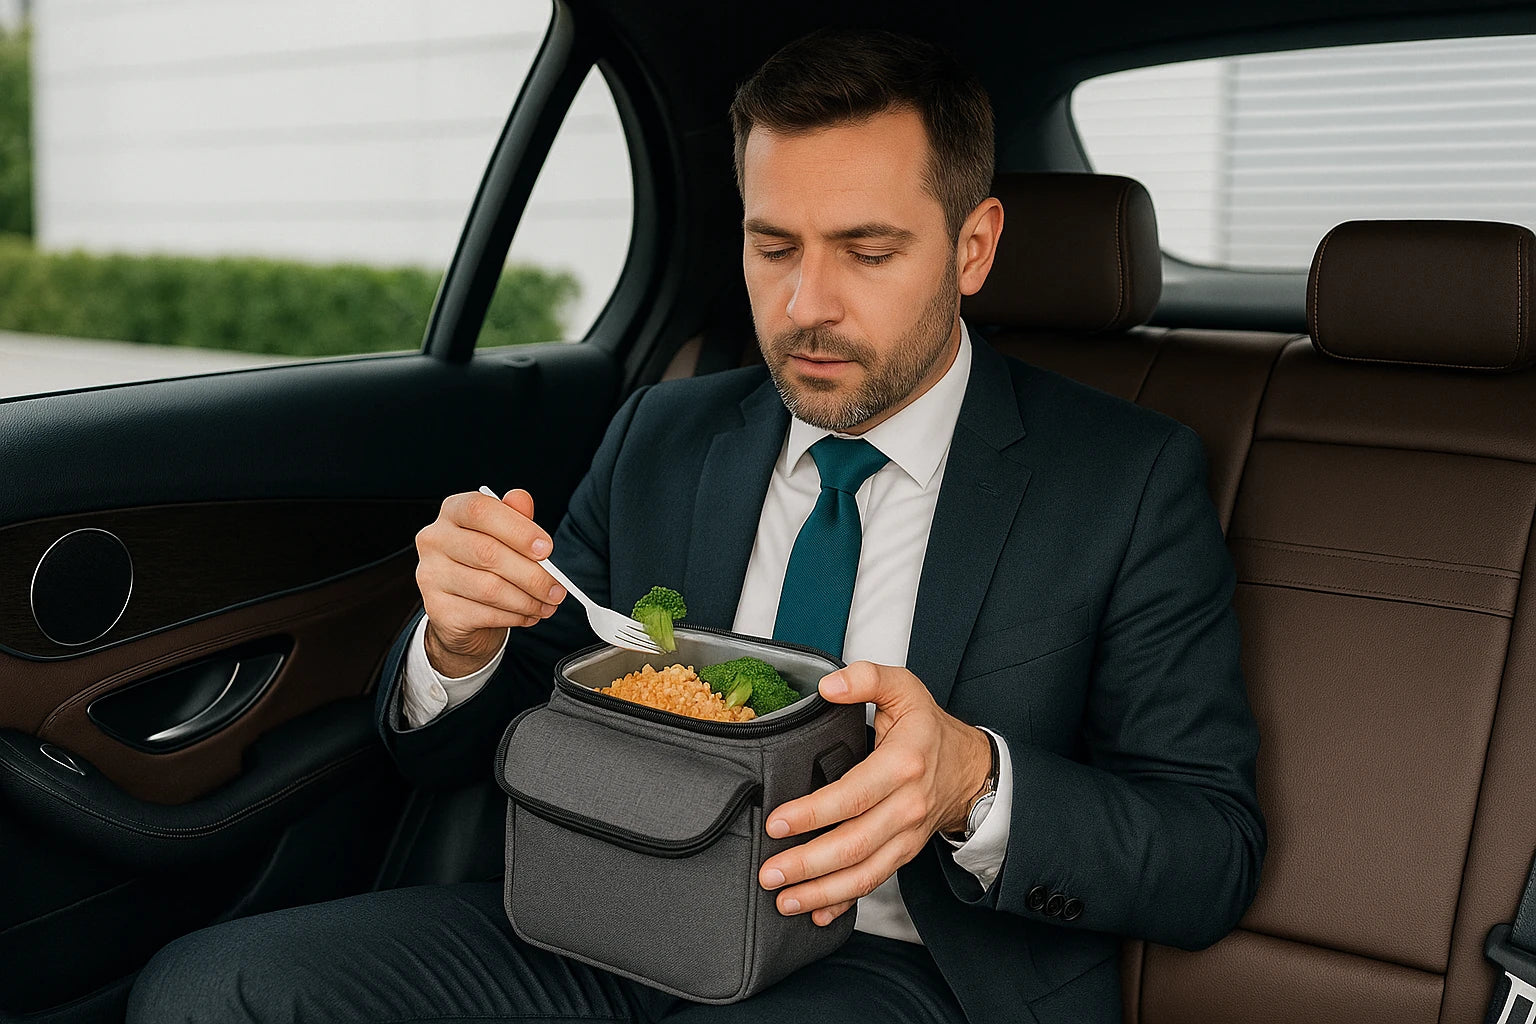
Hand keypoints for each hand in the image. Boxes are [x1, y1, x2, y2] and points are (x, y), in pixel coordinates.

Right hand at [414, 488, 566, 676]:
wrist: (461, 610)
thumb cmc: (485, 565)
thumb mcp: (504, 535)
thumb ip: (515, 517)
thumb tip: (522, 499)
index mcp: (453, 512)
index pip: (480, 510)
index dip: (518, 529)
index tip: (547, 549)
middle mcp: (435, 540)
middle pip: (488, 553)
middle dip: (532, 575)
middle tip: (557, 588)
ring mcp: (431, 575)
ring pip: (489, 588)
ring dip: (527, 600)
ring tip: (546, 604)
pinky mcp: (437, 608)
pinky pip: (484, 614)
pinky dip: (514, 616)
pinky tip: (527, 615)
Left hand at [757, 661, 991, 925]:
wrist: (970, 768)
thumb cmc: (928, 728)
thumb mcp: (904, 688)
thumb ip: (866, 678)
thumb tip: (828, 685)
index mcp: (903, 763)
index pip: (854, 795)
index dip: (814, 813)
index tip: (777, 823)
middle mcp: (906, 805)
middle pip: (855, 843)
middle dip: (808, 864)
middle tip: (770, 872)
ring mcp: (906, 835)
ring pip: (864, 872)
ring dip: (822, 891)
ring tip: (783, 900)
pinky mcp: (903, 853)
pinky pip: (874, 882)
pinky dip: (844, 902)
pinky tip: (816, 913)